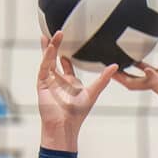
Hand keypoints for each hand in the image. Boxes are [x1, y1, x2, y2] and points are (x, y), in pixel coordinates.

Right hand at [37, 31, 117, 150]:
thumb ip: (103, 79)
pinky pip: (44, 67)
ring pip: (48, 60)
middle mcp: (59, 80)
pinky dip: (46, 57)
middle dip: (57, 45)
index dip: (66, 55)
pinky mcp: (42, 83)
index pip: (66, 65)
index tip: (70, 42)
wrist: (65, 125)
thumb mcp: (93, 92)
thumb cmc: (78, 113)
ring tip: (50, 34)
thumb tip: (115, 66)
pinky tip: (50, 47)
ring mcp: (49, 81)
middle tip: (59, 32)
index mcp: (70, 82)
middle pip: (55, 58)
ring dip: (49, 47)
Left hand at [114, 23, 157, 128]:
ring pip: (153, 58)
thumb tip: (145, 70)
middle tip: (113, 53)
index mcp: (155, 87)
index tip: (107, 68)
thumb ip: (157, 83)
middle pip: (138, 71)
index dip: (119, 77)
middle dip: (125, 65)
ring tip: (133, 39)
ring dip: (143, 51)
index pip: (132, 82)